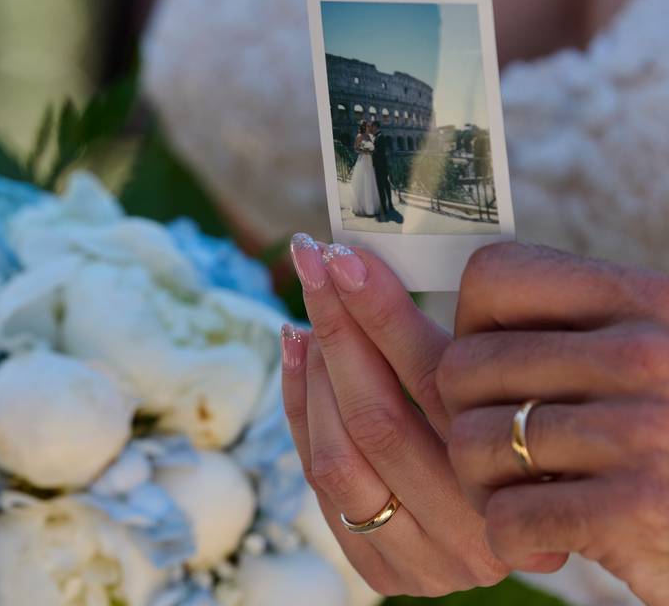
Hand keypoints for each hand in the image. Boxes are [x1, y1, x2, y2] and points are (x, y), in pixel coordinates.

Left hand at [281, 233, 507, 595]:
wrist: (529, 533)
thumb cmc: (517, 430)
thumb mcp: (510, 387)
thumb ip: (457, 347)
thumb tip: (369, 269)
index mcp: (520, 475)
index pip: (434, 379)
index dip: (380, 313)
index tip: (344, 258)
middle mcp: (475, 529)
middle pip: (377, 418)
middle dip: (336, 332)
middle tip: (311, 268)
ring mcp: (426, 561)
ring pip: (337, 458)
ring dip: (312, 378)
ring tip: (305, 321)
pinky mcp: (384, 572)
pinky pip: (320, 487)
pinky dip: (302, 416)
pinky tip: (300, 363)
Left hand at [438, 242, 668, 604]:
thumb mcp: (647, 355)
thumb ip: (568, 329)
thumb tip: (449, 314)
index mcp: (644, 299)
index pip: (493, 276)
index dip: (470, 326)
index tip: (495, 365)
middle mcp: (646, 356)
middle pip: (461, 367)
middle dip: (463, 416)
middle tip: (505, 448)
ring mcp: (641, 433)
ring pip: (470, 442)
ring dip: (481, 484)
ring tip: (524, 493)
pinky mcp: (633, 511)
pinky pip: (505, 515)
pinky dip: (511, 537)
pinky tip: (545, 538)